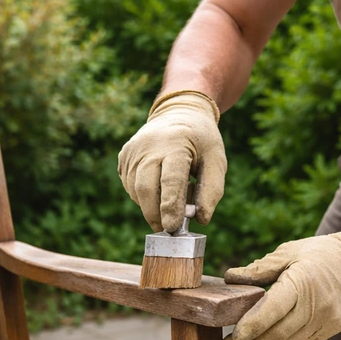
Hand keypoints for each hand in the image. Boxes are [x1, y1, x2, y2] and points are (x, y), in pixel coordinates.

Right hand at [118, 90, 226, 232]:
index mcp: (175, 143)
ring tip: (169, 198)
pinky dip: (143, 194)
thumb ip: (211, 191)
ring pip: (136, 190)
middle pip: (145, 188)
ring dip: (150, 204)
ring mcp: (132, 151)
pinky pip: (130, 185)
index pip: (170, 180)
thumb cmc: (201, 139)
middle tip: (166, 228)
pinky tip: (157, 186)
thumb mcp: (216, 160)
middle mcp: (148, 146)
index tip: (172, 227)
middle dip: (154, 213)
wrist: (179, 111)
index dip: (170, 206)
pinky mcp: (124, 156)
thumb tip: (200, 219)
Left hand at [221, 228, 340, 339]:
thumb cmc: (318, 254)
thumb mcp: (287, 253)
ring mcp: (326, 320)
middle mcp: (316, 305)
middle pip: (278, 332)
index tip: (232, 336)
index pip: (273, 310)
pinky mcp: (330, 328)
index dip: (251, 326)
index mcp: (302, 283)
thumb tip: (230, 277)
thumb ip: (259, 269)